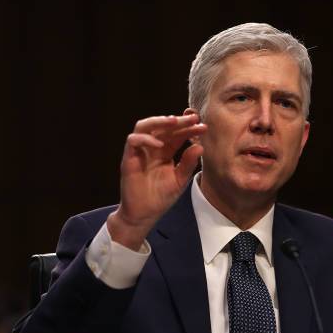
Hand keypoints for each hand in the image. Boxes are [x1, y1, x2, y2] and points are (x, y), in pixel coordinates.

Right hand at [107, 112, 206, 249]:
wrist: (145, 214)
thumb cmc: (161, 197)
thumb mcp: (180, 180)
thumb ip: (188, 164)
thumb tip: (200, 147)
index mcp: (165, 151)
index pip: (177, 134)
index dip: (189, 129)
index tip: (203, 127)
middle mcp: (152, 148)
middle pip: (162, 126)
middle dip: (178, 121)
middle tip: (193, 119)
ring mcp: (140, 151)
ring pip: (144, 126)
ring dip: (159, 121)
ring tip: (174, 122)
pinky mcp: (129, 159)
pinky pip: (133, 141)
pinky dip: (146, 139)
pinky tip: (160, 144)